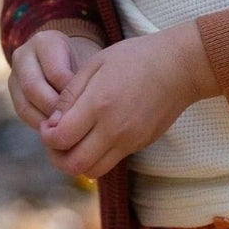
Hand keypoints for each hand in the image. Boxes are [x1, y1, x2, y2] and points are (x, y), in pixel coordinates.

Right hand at [8, 30, 102, 130]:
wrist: (68, 58)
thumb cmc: (83, 61)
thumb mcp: (88, 62)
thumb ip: (85, 81)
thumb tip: (88, 109)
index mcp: (45, 41)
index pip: (56, 73)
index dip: (71, 94)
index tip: (86, 107)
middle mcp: (24, 55)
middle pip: (34, 88)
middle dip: (55, 110)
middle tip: (74, 124)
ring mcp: (14, 74)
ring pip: (25, 104)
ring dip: (46, 121)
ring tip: (66, 131)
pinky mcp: (13, 93)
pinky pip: (23, 113)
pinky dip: (40, 124)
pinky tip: (57, 132)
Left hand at [38, 22, 218, 178]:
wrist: (180, 66)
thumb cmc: (136, 57)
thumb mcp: (96, 63)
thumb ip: (71, 94)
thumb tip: (53, 122)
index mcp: (99, 104)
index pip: (61, 138)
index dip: (47, 136)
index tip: (49, 124)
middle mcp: (114, 128)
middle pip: (74, 164)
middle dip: (57, 157)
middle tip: (56, 140)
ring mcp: (130, 140)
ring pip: (93, 171)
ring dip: (77, 162)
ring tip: (74, 143)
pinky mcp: (140, 145)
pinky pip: (111, 162)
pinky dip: (96, 157)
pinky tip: (95, 138)